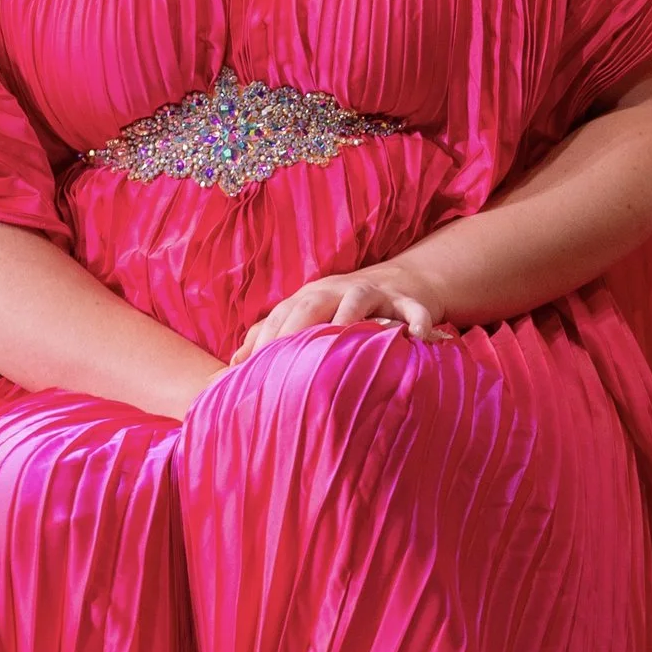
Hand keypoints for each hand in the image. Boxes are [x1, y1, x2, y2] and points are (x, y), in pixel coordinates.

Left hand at [234, 264, 453, 361]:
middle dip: (298, 325)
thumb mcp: (308, 316)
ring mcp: (373, 292)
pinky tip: (419, 337)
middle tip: (286, 357)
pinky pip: (413, 309)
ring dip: (351, 316)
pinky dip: (416, 320)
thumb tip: (233, 362)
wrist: (403, 283)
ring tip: (345, 337)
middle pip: (313, 301)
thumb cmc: (345, 309)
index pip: (283, 314)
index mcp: (311, 296)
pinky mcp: (407, 300)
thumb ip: (272, 335)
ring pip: (359, 298)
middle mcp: (338, 291)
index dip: (266, 339)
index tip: (249, 369)